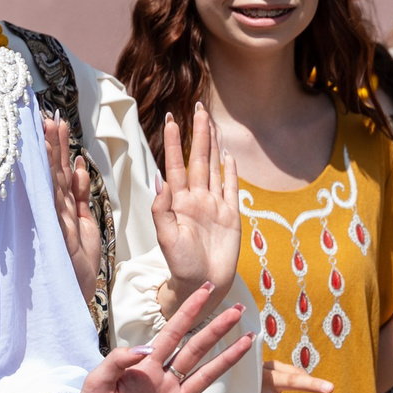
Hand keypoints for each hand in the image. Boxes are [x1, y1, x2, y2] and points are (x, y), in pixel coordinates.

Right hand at [44, 117, 103, 305]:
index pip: (57, 172)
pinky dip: (66, 184)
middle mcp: (56, 212)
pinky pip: (64, 204)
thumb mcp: (83, 224)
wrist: (77, 295)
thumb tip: (76, 167)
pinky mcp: (64, 233)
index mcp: (62, 208)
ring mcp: (58, 221)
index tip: (52, 122)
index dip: (55, 147)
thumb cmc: (78, 264)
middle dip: (51, 143)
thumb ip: (79, 196)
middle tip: (47, 116)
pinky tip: (66, 163)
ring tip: (52, 127)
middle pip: (53, 172)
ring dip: (54, 154)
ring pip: (55, 181)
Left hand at [59, 288, 261, 392]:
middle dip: (216, 329)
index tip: (206, 290)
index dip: (189, 311)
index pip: (172, 333)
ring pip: (207, 376)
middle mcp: (164, 379)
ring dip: (228, 359)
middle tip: (239, 311)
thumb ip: (117, 362)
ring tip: (249, 341)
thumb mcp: (95, 383)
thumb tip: (145, 347)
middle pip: (196, 349)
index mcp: (145, 366)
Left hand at [151, 102, 241, 316]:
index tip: (170, 120)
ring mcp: (215, 205)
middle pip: (198, 158)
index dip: (172, 143)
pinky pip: (232, 188)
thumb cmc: (180, 265)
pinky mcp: (231, 216)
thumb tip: (160, 180)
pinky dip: (231, 171)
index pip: (175, 165)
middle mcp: (196, 199)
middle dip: (197, 133)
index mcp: (178, 202)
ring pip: (215, 168)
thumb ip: (162, 210)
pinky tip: (229, 155)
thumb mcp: (166, 238)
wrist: (203, 284)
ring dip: (214, 144)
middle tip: (198, 107)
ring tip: (212, 122)